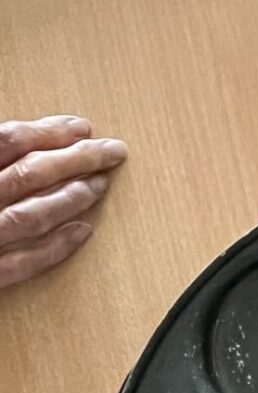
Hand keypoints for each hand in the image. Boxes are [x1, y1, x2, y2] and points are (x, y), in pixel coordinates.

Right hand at [0, 116, 126, 289]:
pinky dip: (53, 247)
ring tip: (100, 185)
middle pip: (30, 173)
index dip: (50, 132)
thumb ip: (0, 161)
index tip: (81, 128)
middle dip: (77, 159)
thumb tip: (32, 140)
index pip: (10, 141)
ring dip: (71, 197)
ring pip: (31, 216)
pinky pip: (21, 264)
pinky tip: (82, 232)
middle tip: (111, 151)